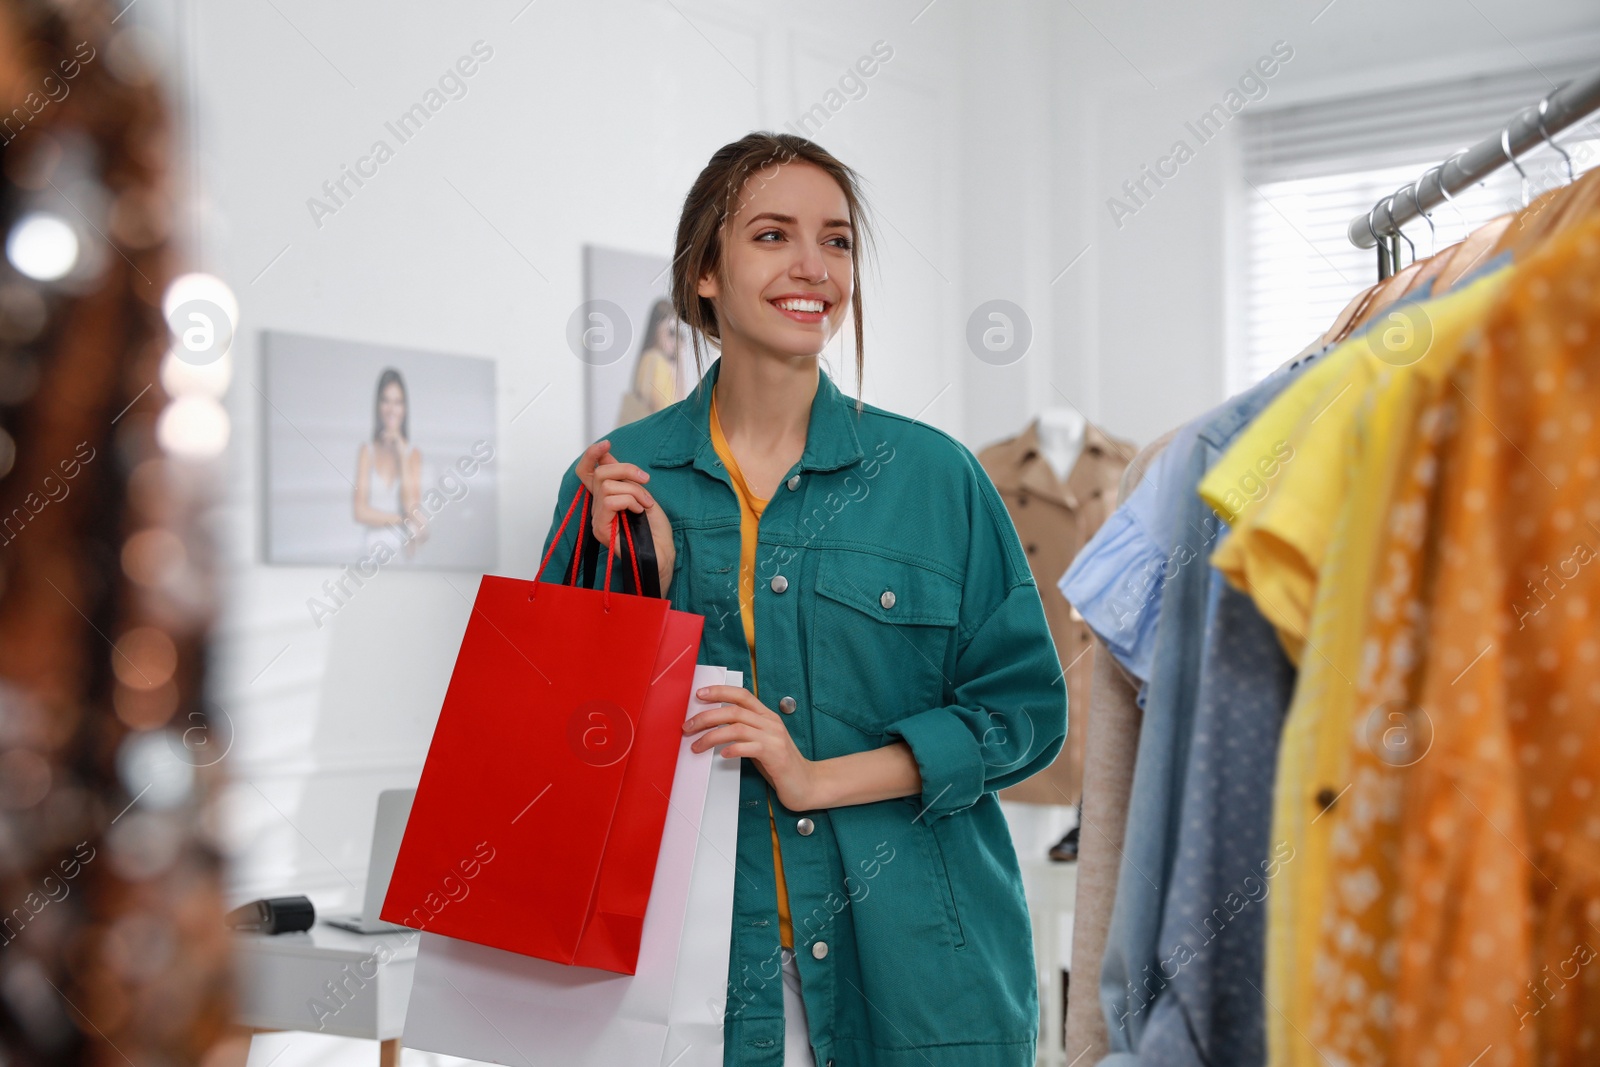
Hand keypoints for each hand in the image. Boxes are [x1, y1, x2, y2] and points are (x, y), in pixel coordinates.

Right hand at [575, 439, 674, 591]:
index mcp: (605, 496)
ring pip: (608, 485)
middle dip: (626, 470)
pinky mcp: (601, 529)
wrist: (663, 553)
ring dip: (634, 491)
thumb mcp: (640, 492)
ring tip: (646, 504)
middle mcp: (597, 506)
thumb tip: (607, 454)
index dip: (592, 454)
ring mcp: (597, 518)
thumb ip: (622, 476)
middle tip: (645, 481)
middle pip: (600, 472)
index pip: (586, 471)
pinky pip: (611, 501)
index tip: (607, 444)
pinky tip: (639, 511)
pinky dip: (630, 501)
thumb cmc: (655, 528)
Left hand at [684, 685, 818, 810]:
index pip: (742, 695)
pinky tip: (722, 755)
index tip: (699, 694)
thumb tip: (714, 727)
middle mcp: (771, 723)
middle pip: (734, 710)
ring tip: (696, 745)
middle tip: (687, 726)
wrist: (807, 784)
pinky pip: (750, 747)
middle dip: (706, 716)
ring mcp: (774, 738)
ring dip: (711, 736)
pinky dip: (733, 749)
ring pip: (737, 727)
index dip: (720, 691)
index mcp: (767, 716)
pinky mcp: (775, 756)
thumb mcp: (761, 742)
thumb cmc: (780, 764)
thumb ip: (744, 732)